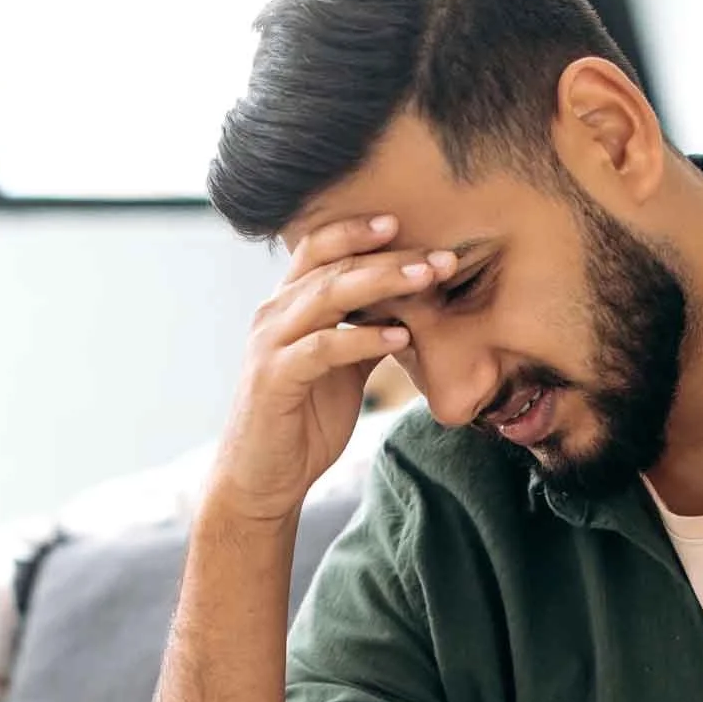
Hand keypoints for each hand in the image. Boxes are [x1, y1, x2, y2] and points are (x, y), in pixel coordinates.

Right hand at [209, 216, 456, 522]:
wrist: (263, 479)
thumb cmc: (304, 420)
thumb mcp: (343, 368)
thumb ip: (366, 330)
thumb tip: (412, 304)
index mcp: (288, 305)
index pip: (320, 247)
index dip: (360, 231)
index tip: (408, 222)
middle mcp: (274, 315)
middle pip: (333, 265)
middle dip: (390, 256)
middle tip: (439, 255)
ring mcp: (271, 344)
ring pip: (329, 296)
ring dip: (383, 283)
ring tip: (427, 279)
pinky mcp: (275, 379)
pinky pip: (324, 347)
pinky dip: (364, 338)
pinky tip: (400, 335)